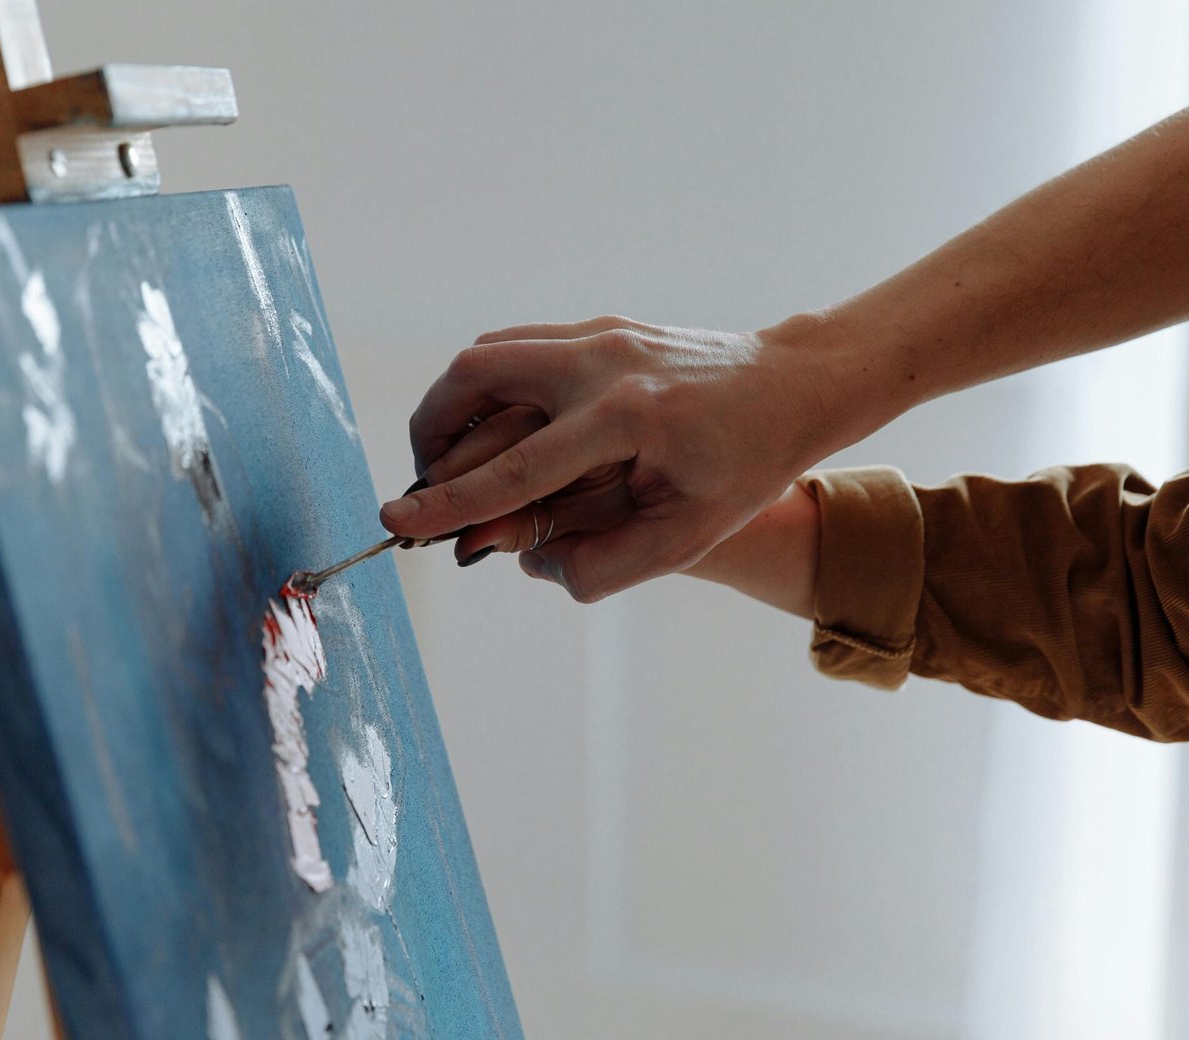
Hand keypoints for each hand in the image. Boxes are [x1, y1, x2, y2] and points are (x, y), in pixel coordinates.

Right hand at [380, 315, 847, 600]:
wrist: (792, 386)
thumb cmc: (746, 468)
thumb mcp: (687, 537)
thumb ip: (604, 563)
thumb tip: (531, 562)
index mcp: (625, 421)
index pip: (514, 470)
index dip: (448, 503)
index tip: (396, 519)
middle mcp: (601, 365)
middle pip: (475, 379)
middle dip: (432, 434)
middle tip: (426, 484)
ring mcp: (598, 336)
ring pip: (487, 353)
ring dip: (452, 405)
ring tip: (452, 457)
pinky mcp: (598, 327)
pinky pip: (516, 346)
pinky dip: (486, 384)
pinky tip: (494, 425)